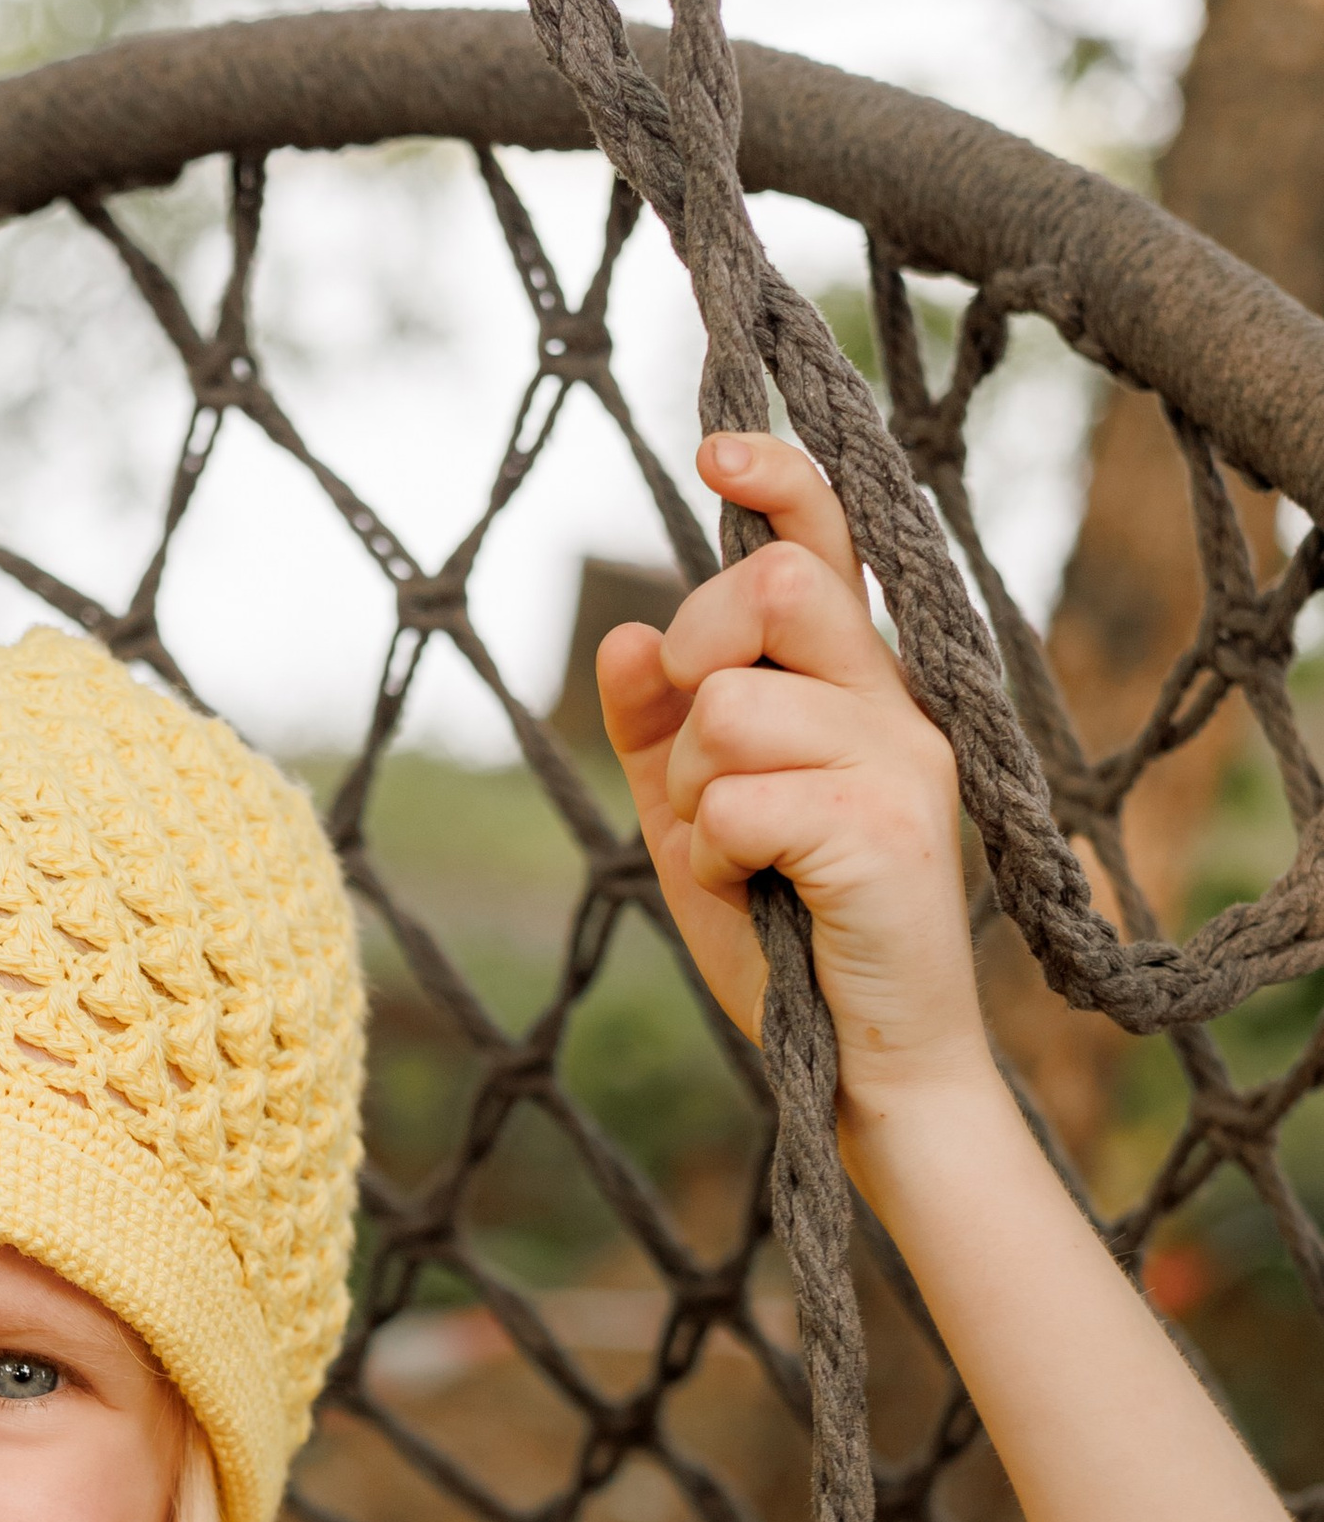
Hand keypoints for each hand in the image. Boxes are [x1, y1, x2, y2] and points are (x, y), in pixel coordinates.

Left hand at [596, 434, 987, 1112]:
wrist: (866, 1068)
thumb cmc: (790, 944)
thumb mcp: (699, 827)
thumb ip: (658, 736)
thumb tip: (620, 639)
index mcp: (859, 690)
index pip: (828, 543)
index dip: (775, 482)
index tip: (714, 453)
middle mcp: (896, 706)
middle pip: (772, 590)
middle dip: (697, 659)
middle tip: (702, 763)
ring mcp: (902, 763)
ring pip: (729, 707)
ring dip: (692, 797)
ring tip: (736, 861)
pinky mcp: (887, 831)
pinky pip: (735, 800)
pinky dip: (712, 858)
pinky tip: (756, 897)